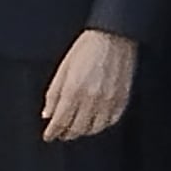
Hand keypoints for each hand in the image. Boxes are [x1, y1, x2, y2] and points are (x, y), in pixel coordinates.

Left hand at [41, 28, 137, 142]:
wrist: (113, 35)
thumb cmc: (87, 48)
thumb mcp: (63, 68)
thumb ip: (53, 94)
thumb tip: (47, 114)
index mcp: (73, 90)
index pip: (60, 121)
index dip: (52, 132)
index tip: (49, 135)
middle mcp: (91, 98)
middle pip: (77, 128)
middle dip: (66, 133)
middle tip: (62, 133)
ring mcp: (108, 100)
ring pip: (95, 128)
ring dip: (84, 131)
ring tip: (78, 127)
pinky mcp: (122, 98)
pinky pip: (112, 120)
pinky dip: (102, 124)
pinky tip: (96, 120)